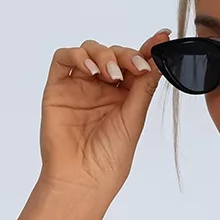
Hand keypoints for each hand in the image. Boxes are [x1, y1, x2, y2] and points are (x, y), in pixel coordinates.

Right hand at [38, 29, 169, 196]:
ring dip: (104, 55)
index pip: (134, 64)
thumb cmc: (109, 158)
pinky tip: (91, 69)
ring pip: (90, 50)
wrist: (83, 180)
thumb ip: (144, 86)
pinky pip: (63, 59)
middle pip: (113, 54)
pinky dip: (77, 56)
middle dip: (126, 55)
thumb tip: (160, 57)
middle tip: (137, 66)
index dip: (147, 50)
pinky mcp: (58, 88)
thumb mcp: (134, 118)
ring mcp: (79, 87)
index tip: (161, 39)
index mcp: (123, 96)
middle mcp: (101, 88)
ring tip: (112, 73)